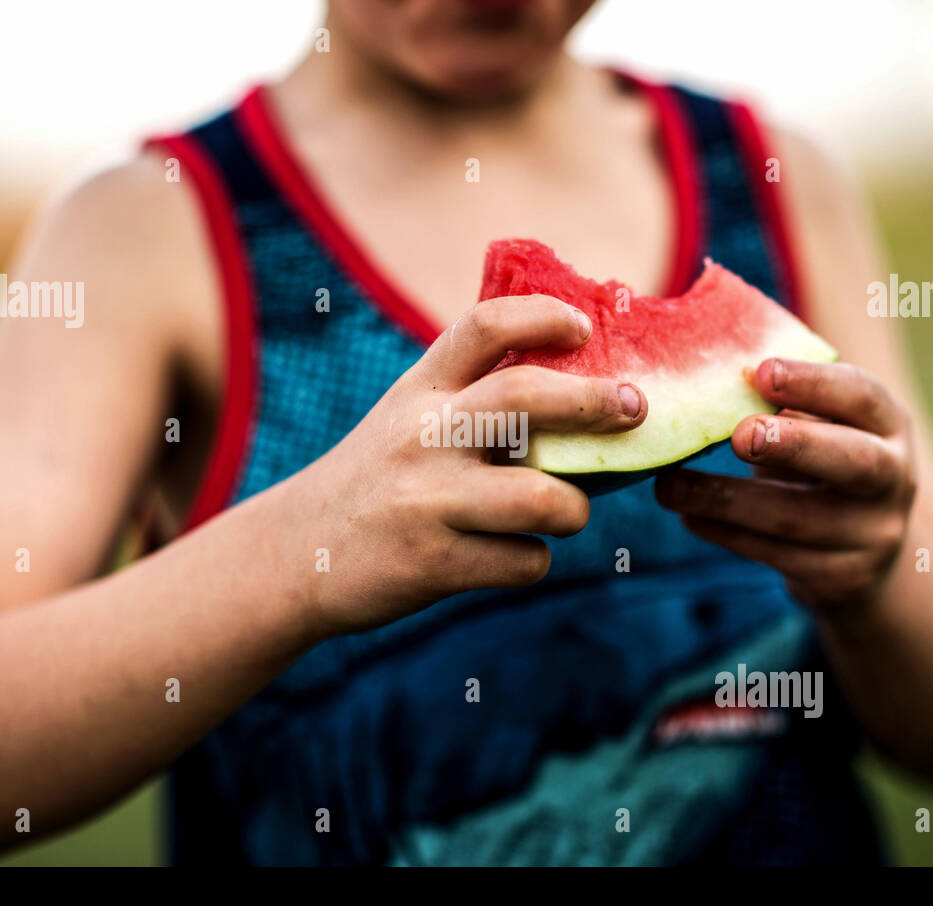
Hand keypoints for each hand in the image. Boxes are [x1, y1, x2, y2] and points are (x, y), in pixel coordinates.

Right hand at [289, 295, 646, 637]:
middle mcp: (423, 436)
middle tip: (634, 409)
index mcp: (422, 391)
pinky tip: (511, 555)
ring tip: (569, 511)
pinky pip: (523, 562)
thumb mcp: (408, 418)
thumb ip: (473, 396)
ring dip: (574, 509)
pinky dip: (532, 561)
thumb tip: (586, 390)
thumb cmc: (380, 479)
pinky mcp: (432, 562)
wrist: (298, 552)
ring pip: (543, 499)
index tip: (583, 328)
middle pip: (526, 398)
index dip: (544, 316)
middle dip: (595, 402)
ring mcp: (427, 499)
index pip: (484, 325)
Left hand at [654, 358, 915, 609]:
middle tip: (740, 436)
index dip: (814, 383)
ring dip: (727, 501)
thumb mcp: (821, 425)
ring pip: (799, 518)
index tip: (762, 372)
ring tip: (670, 486)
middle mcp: (894, 478)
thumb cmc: (824, 461)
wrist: (863, 548)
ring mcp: (872, 534)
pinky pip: (777, 554)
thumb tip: (717, 377)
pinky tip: (689, 515)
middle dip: (795, 446)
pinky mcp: (841, 576)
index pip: (862, 397)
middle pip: (854, 462)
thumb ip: (784, 403)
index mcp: (888, 425)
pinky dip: (726, 533)